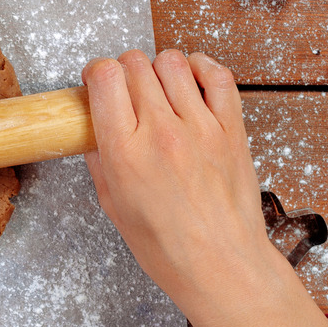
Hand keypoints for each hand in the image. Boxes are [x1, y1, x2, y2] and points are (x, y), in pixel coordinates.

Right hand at [81, 50, 327, 326]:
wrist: (220, 265)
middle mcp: (161, 132)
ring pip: (172, 61)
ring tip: (159, 89)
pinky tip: (191, 81)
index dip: (97, 72)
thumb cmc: (168, 247)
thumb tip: (95, 130)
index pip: (105, 77)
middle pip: (135, 63)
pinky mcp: (231, 128)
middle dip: (124, 71)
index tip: (98, 83)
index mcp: (125, 152)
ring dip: (158, 69)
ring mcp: (201, 127)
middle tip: (126, 91)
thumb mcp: (113, 205)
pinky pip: (218, 75)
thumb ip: (101, 160)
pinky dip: (201, 67)